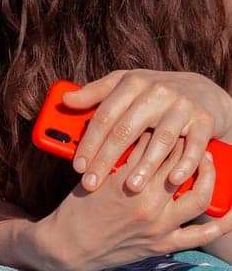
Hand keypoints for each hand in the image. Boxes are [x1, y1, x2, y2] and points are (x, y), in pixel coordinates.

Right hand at [40, 140, 231, 270]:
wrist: (67, 247)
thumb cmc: (77, 208)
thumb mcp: (94, 176)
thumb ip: (120, 157)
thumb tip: (144, 136)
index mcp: (126, 181)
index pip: (156, 146)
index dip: (164, 129)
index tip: (169, 120)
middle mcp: (148, 203)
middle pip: (179, 165)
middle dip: (186, 145)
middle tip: (189, 134)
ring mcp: (159, 226)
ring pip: (199, 196)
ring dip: (208, 176)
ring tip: (208, 162)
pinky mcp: (163, 245)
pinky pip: (201, 236)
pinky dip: (222, 224)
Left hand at [65, 70, 231, 193]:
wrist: (201, 91)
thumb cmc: (153, 93)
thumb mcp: (125, 85)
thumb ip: (95, 93)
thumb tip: (65, 99)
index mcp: (132, 83)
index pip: (105, 116)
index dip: (89, 142)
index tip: (78, 167)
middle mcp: (156, 92)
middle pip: (126, 130)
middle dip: (106, 159)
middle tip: (92, 184)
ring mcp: (182, 106)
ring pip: (160, 139)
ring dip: (145, 165)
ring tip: (131, 187)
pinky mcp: (204, 120)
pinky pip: (193, 145)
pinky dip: (185, 163)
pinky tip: (173, 180)